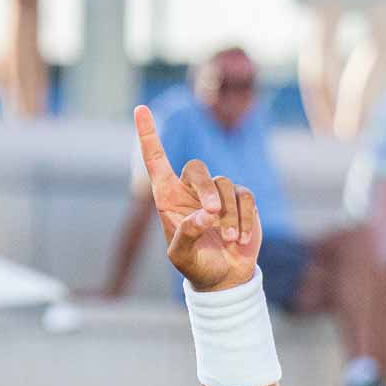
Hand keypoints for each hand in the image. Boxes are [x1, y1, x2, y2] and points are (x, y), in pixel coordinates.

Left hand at [134, 105, 261, 292]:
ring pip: (226, 185)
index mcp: (168, 198)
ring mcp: (218, 193)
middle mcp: (191, 191)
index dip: (149, 134)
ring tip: (228, 239)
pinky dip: (244, 218)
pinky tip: (240, 240)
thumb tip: (204, 215)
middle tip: (212, 215)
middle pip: (198, 168)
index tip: (140, 109)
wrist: (224, 277)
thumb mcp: (181, 257)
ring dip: (228, 214)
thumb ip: (186, 235)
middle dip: (207, 190)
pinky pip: (245, 197)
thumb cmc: (196, 265)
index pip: (156, 160)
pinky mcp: (241, 200)